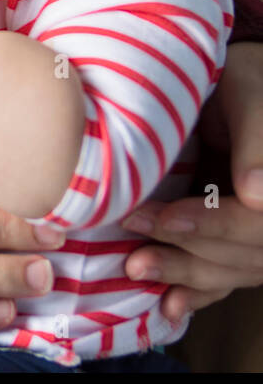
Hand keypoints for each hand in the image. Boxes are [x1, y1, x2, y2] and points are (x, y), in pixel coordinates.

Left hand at [120, 41, 262, 321]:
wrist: (236, 81)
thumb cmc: (241, 77)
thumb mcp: (250, 94)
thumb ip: (256, 141)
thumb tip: (258, 197)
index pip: (258, 220)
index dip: (214, 225)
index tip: (165, 219)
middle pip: (248, 253)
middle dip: (190, 256)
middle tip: (133, 255)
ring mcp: (262, 227)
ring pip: (238, 268)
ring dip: (188, 276)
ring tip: (138, 272)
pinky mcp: (244, 236)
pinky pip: (232, 272)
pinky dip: (202, 290)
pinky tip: (171, 306)